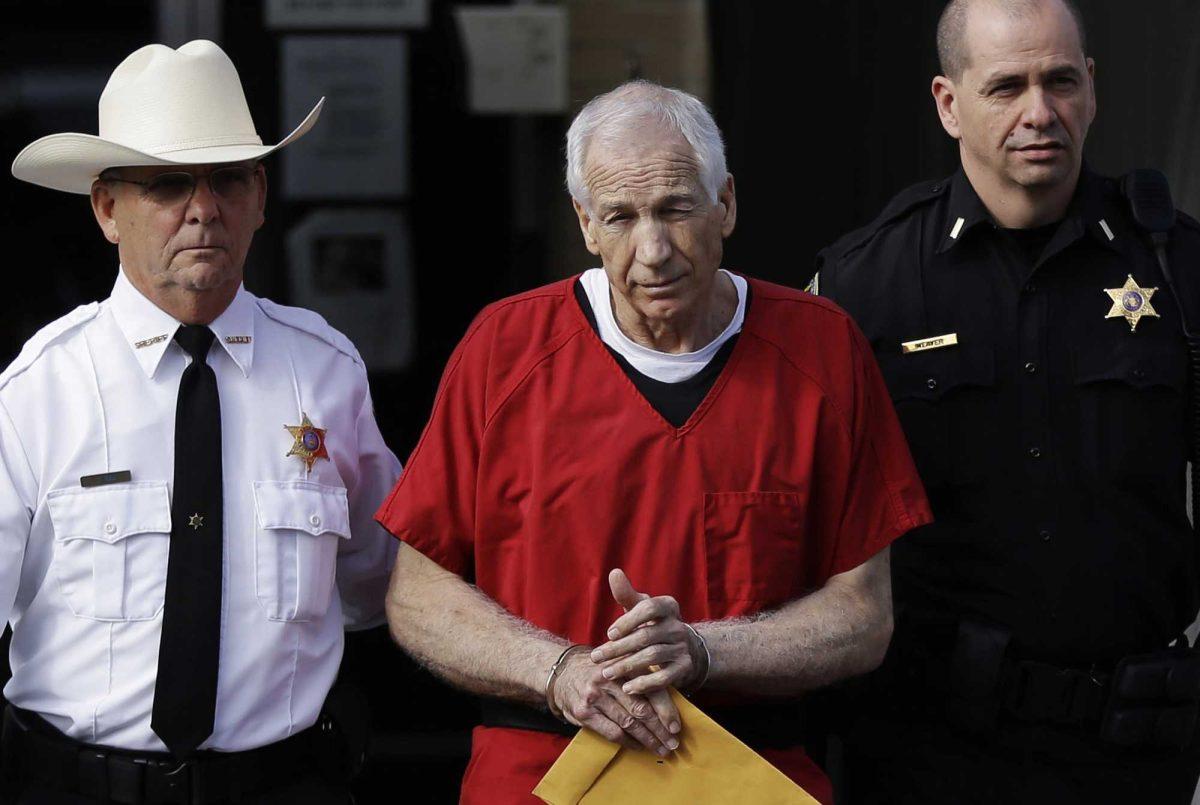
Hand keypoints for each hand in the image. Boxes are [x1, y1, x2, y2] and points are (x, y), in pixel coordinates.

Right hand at [550, 648, 679, 755]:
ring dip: (648, 739)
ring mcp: (595, 695)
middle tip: (673, 743)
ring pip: (629, 723)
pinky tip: (639, 746)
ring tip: (660, 749)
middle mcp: (609, 678)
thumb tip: (670, 703)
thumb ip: (640, 677)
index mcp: (624, 664)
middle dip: (660, 729)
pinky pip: (612, 732)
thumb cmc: (599, 671)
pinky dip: (629, 742)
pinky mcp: (584, 712)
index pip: (651, 689)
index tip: (676, 727)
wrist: (562, 672)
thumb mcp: (619, 664)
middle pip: (642, 708)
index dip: (666, 710)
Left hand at [590, 569, 701, 704]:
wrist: (683, 649)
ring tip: (606, 673)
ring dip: (627, 666)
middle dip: (618, 648)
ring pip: (652, 657)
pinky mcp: (684, 668)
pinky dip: (645, 683)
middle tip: (596, 657)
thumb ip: (627, 594)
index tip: (609, 633)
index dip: (628, 621)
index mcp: (668, 607)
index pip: (649, 608)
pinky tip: (627, 687)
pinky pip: (665, 677)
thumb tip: (614, 572)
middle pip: (646, 636)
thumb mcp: (641, 608)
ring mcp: (683, 648)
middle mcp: (678, 626)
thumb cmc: (653, 625)